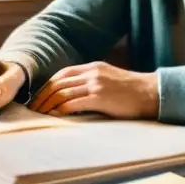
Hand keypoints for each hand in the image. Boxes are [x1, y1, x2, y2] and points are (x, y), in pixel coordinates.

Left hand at [30, 62, 158, 118]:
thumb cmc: (132, 91)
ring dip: (47, 104)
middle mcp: (91, 73)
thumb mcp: (110, 79)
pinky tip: (54, 116)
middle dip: (42, 96)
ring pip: (62, 93)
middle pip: (58, 83)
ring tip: (39, 114)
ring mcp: (95, 84)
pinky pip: (72, 103)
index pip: (62, 74)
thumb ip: (93, 82)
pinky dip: (60, 110)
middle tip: (33, 108)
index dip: (47, 86)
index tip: (38, 97)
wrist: (151, 93)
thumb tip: (75, 95)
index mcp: (93, 67)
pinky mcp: (99, 97)